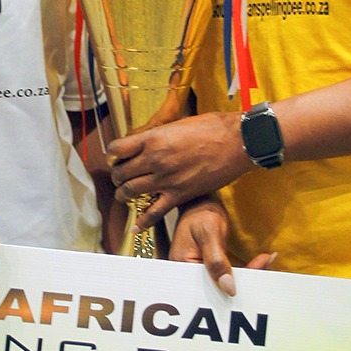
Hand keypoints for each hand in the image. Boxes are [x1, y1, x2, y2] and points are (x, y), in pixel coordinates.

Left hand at [108, 111, 250, 230]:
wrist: (238, 142)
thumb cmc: (212, 128)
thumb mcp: (177, 124)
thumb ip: (159, 136)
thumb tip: (147, 141)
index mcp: (153, 139)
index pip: (117, 150)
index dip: (113, 154)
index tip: (116, 157)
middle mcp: (155, 160)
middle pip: (121, 173)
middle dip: (117, 176)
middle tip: (121, 176)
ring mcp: (166, 179)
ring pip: (131, 193)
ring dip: (124, 194)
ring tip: (126, 194)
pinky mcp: (180, 195)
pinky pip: (154, 213)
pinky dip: (143, 222)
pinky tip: (136, 226)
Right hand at [171, 198, 274, 296]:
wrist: (202, 202)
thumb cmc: (200, 213)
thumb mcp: (209, 234)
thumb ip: (217, 261)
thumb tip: (229, 288)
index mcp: (182, 268)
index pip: (206, 288)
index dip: (228, 289)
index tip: (252, 282)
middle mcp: (190, 273)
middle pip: (218, 288)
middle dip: (244, 283)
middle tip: (263, 265)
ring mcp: (202, 271)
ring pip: (226, 282)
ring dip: (248, 274)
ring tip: (265, 260)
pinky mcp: (212, 267)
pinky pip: (230, 273)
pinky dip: (246, 269)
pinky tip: (261, 260)